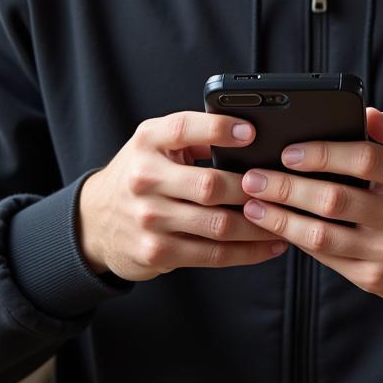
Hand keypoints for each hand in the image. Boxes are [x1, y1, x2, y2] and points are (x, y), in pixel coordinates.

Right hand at [78, 111, 287, 281]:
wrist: (96, 220)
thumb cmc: (141, 173)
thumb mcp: (156, 144)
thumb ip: (194, 137)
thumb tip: (250, 137)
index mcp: (148, 141)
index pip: (184, 128)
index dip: (219, 129)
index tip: (252, 132)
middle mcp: (145, 178)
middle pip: (209, 185)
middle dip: (252, 188)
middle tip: (284, 187)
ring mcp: (149, 218)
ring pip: (217, 224)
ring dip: (258, 224)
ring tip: (286, 218)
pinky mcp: (157, 251)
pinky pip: (212, 254)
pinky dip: (248, 252)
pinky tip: (269, 246)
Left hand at [239, 107, 382, 319]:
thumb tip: (366, 111)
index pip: (365, 159)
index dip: (323, 153)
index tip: (289, 150)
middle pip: (335, 199)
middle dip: (287, 187)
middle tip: (253, 177)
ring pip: (323, 234)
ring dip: (281, 218)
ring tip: (251, 204)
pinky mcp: (373, 277)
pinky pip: (327, 258)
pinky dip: (297, 240)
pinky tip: (276, 226)